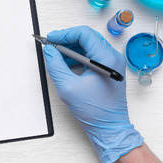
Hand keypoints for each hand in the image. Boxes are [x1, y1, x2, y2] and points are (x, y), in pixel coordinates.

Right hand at [43, 26, 142, 162]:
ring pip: (89, 45)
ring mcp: (112, 63)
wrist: (110, 128)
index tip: (51, 39)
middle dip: (67, 39)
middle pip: (87, 37)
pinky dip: (78, 55)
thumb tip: (49, 50)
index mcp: (107, 59)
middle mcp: (113, 57)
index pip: (84, 34)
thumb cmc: (95, 111)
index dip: (65, 34)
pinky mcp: (109, 69)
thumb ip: (56, 65)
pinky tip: (66, 62)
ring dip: (71, 47)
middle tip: (51, 45)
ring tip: (56, 55)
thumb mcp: (68, 87)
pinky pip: (92, 54)